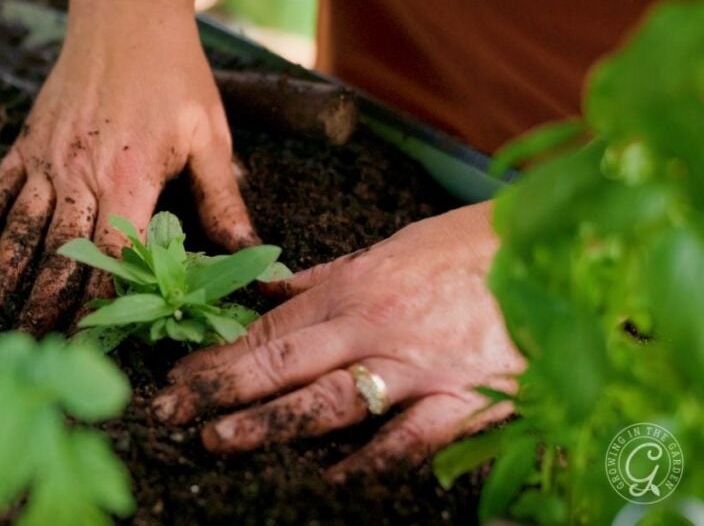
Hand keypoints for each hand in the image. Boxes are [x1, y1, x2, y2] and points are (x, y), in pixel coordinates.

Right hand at [0, 0, 256, 330]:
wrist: (127, 15)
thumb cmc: (174, 74)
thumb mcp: (209, 136)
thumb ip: (223, 200)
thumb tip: (252, 254)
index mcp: (129, 180)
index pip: (112, 256)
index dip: (99, 303)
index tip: (88, 343)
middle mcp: (80, 175)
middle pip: (58, 253)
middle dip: (43, 304)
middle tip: (29, 348)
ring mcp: (47, 159)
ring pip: (20, 228)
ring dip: (0, 274)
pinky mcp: (27, 141)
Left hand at [153, 202, 524, 479]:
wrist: (555, 249)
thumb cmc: (468, 245)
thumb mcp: (388, 248)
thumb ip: (325, 277)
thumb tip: (268, 288)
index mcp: (353, 287)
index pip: (269, 328)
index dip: (218, 356)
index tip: (178, 377)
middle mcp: (374, 326)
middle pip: (282, 362)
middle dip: (219, 389)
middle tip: (169, 412)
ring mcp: (417, 366)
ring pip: (330, 401)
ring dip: (270, 424)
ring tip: (220, 441)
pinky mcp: (464, 399)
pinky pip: (410, 438)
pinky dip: (371, 462)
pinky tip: (334, 481)